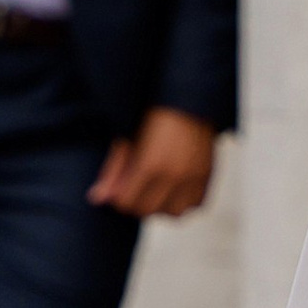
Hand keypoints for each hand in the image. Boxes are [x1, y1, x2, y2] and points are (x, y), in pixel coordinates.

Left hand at [88, 107, 217, 218]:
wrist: (189, 95)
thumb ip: (113, 169)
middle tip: (131, 186)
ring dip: (161, 205)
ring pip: (173, 213)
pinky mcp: (208, 174)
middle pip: (148, 210)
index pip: (127, 201)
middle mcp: (175, 174)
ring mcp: (195, 176)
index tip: (116, 187)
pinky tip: (173, 186)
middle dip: (135, 201)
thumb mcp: (128, 136)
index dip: (118, 197)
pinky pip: (195, 204)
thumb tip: (99, 197)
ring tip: (154, 188)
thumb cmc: (156, 109)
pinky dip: (182, 200)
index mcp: (152, 163)